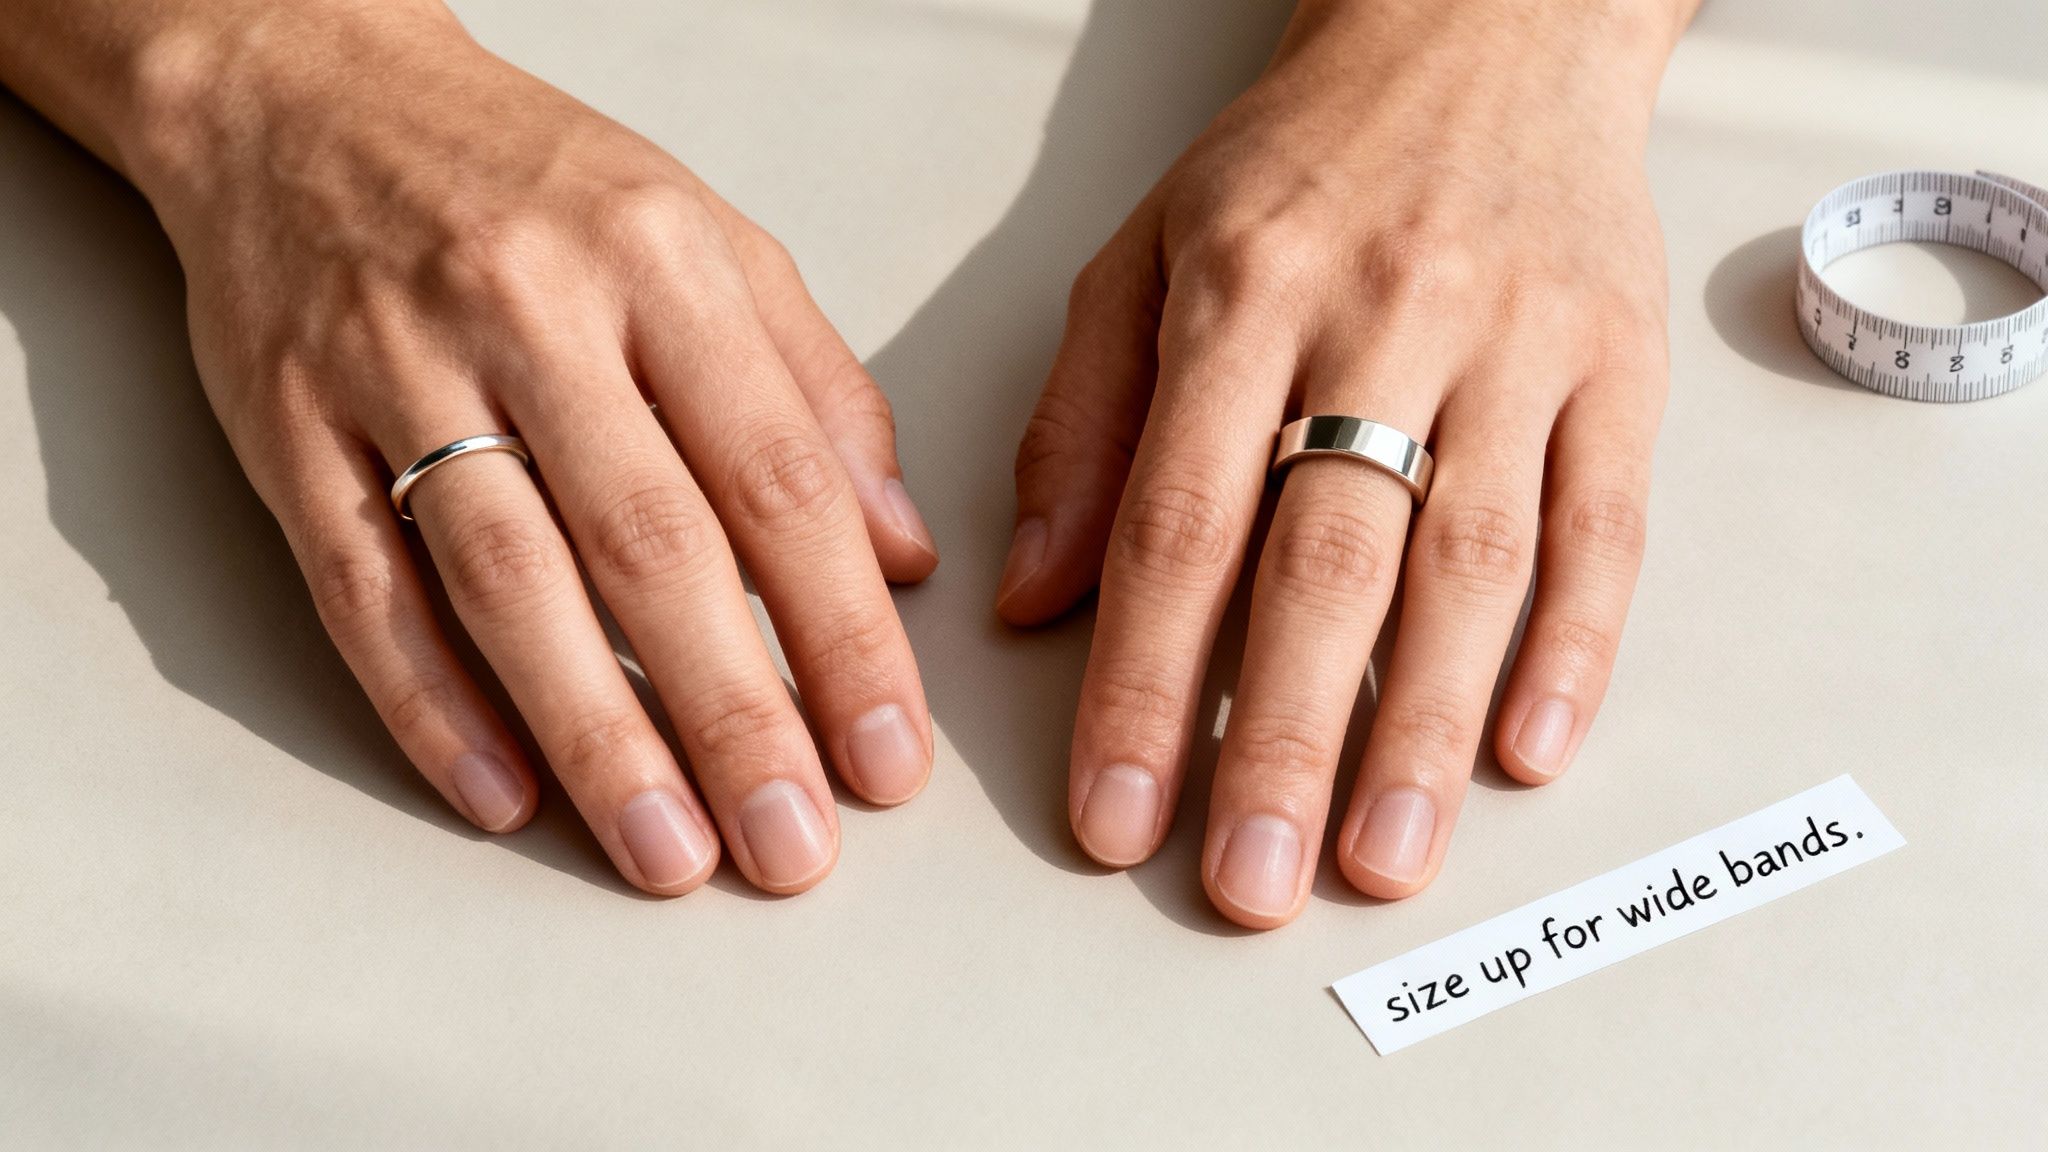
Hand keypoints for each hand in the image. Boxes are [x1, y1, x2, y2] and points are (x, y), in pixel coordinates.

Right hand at [127, 5, 938, 894]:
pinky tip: (502, 794)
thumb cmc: (534, 185)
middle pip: (652, 546)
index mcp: (662, 264)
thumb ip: (817, 392)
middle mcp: (533, 313)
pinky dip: (431, 702)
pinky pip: (364, 586)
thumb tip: (903, 552)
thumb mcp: (711, 241)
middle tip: (794, 846)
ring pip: (509, 582)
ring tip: (669, 852)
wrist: (308, 90)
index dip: (843, 630)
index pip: (779, 475)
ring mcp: (398, 370)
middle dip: (736, 714)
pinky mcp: (290, 427)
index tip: (887, 752)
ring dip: (597, 733)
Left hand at [1000, 0, 1688, 927]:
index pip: (1177, 523)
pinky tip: (1529, 751)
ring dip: (1423, 726)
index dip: (1139, 685)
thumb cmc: (1298, 163)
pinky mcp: (1621, 361)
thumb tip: (1030, 599)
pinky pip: (1606, 521)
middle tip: (1248, 884)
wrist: (1485, 29)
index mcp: (1242, 293)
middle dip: (1278, 738)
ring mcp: (1518, 340)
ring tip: (1383, 860)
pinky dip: (1575, 645)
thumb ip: (1082, 425)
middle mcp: (1383, 315)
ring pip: (1473, 560)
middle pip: (1325, 560)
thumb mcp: (1146, 256)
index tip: (1114, 818)